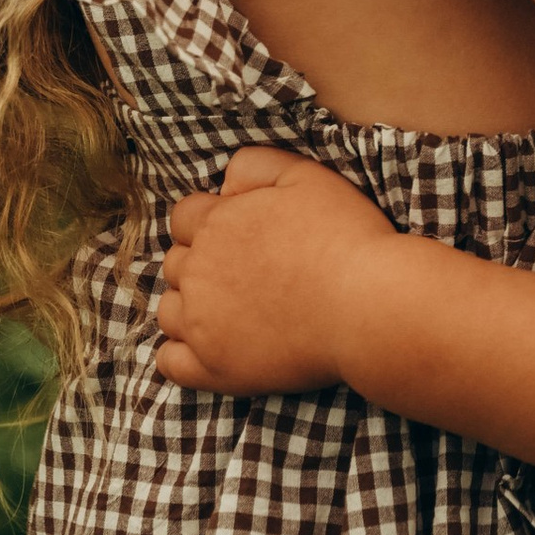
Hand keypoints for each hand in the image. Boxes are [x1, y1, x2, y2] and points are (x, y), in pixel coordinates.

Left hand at [154, 145, 397, 395]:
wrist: (366, 304)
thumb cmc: (344, 237)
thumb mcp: (305, 175)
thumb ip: (256, 165)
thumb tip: (224, 181)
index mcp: (217, 224)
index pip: (184, 217)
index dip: (208, 221)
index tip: (236, 233)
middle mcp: (199, 272)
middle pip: (176, 263)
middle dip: (200, 262)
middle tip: (242, 272)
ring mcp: (201, 324)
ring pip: (169, 310)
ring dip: (188, 305)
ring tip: (227, 309)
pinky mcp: (214, 369)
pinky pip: (170, 362)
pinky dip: (179, 354)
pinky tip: (207, 345)